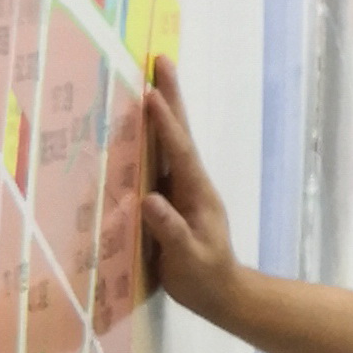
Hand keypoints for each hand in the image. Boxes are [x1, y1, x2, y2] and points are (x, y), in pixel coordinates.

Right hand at [140, 58, 241, 320]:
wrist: (220, 292)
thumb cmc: (205, 276)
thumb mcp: (188, 258)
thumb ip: (171, 231)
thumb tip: (149, 200)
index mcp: (196, 192)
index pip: (179, 151)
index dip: (165, 124)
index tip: (150, 95)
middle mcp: (190, 182)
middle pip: (179, 133)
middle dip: (170, 97)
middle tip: (161, 59)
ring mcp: (181, 187)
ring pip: (168, 142)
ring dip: (161, 110)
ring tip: (147, 78)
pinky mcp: (171, 197)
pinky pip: (157, 160)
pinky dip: (148, 137)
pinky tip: (133, 126)